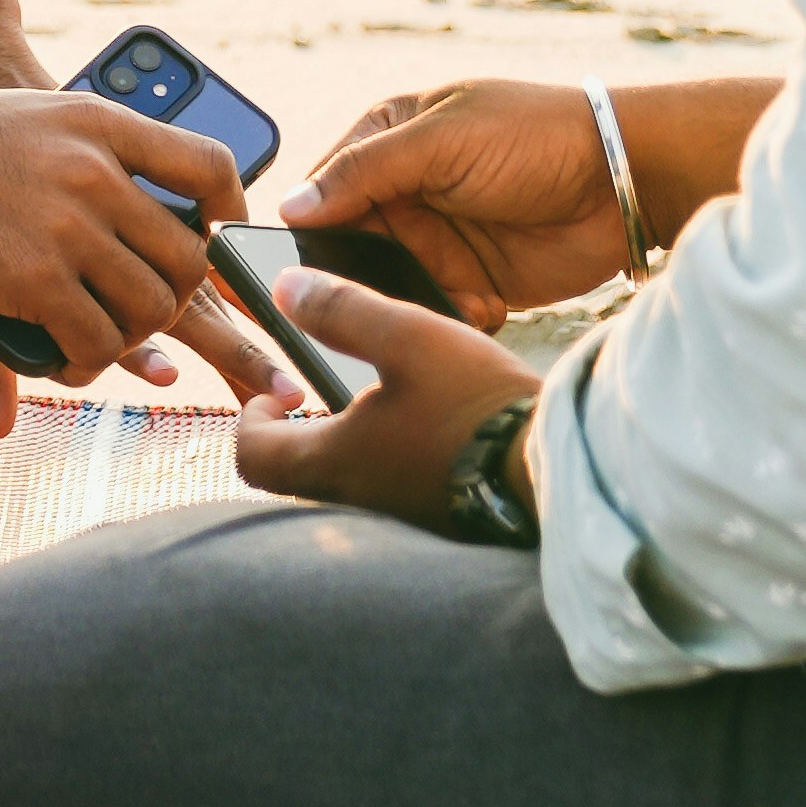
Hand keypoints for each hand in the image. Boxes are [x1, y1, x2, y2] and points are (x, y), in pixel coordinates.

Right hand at [0, 83, 249, 428]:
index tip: (211, 253)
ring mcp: (66, 221)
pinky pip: (96, 342)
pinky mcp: (30, 276)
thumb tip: (119, 193)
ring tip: (93, 344)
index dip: (228, 221)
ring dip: (129, 341)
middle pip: (187, 257)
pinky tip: (62, 363)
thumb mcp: (20, 124)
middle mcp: (95, 168)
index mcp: (96, 121)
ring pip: (151, 308)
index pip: (210, 167)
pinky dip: (87, 366)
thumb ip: (79, 156)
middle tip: (139, 321)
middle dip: (176, 304)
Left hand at [229, 272, 540, 532]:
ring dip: (344, 443)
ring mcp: (400, 518)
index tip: (273, 391)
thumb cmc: (474, 404)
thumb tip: (284, 288)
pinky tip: (422, 425)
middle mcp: (358, 501)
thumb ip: (342, 311)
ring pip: (346, 484)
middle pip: (298, 474)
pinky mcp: (439, 518)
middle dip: (297, 432)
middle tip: (315, 393)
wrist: (555, 469)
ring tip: (374, 400)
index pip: (255, 457)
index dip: (250, 420)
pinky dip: (386, 459)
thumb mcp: (407, 336)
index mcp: (335, 461)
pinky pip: (391, 492)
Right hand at [287, 83, 626, 329]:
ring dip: (397, 303)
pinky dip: (444, 320)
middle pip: (348, 246)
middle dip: (349, 277)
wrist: (623, 183)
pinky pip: (434, 314)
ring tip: (410, 312)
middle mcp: (406, 193)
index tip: (285, 266)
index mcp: (389, 140)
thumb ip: (366, 171)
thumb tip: (290, 205)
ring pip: (388, 287)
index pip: (324, 187)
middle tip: (343, 305)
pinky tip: (469, 314)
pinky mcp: (470, 284)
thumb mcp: (441, 140)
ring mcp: (437, 241)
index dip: (304, 225)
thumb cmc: (533, 136)